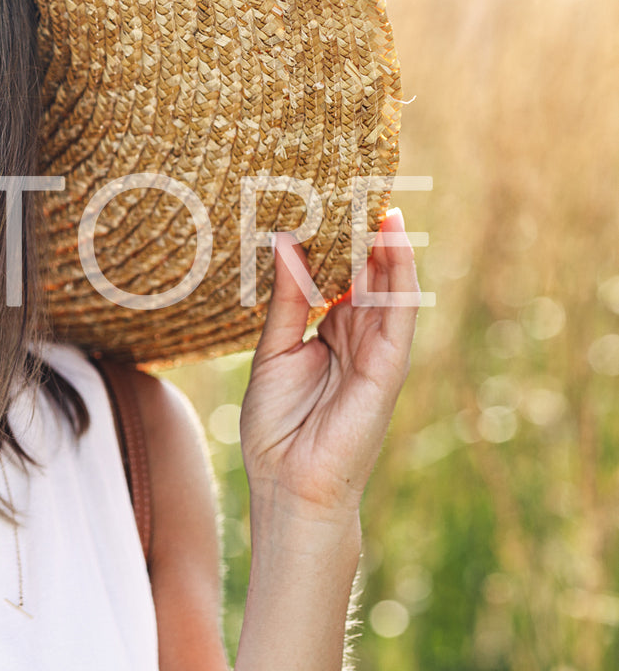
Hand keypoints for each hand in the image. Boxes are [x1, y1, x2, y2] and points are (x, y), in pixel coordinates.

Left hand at [239, 208, 419, 520]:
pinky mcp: (388, 367)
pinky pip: (398, 313)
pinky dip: (398, 276)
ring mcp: (376, 351)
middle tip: (356, 184)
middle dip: (364, 233)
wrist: (289, 486)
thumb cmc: (276, 428)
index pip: (339, 276)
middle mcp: (356, 337)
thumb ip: (286, 300)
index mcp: (328, 332)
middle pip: (366, 275)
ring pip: (388, 286)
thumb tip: (287, 242)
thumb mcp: (272, 352)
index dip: (336, 239)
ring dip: (386, 244)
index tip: (327, 197)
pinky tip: (393, 242)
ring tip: (379, 198)